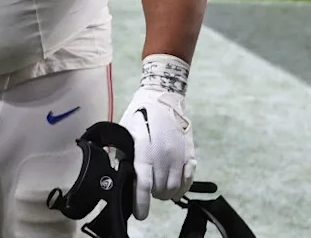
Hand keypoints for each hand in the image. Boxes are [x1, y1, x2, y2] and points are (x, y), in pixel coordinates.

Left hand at [119, 57, 195, 219]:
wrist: (163, 96)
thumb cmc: (139, 114)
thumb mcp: (125, 131)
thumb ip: (123, 154)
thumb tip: (120, 175)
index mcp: (144, 147)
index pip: (143, 182)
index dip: (141, 201)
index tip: (141, 214)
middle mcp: (163, 153)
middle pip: (159, 188)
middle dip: (152, 195)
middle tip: (146, 192)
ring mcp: (179, 153)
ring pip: (174, 187)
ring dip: (165, 193)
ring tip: (158, 190)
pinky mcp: (190, 152)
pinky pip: (189, 179)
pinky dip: (182, 188)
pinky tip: (175, 189)